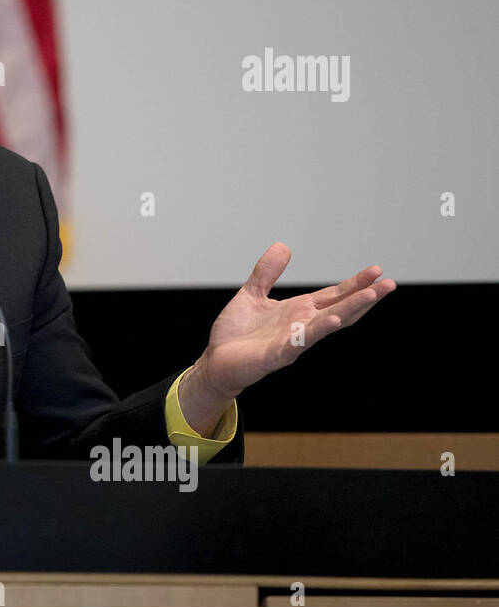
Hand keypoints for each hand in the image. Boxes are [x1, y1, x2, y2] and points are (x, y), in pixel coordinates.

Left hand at [182, 243, 395, 432]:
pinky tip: (333, 320)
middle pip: (340, 308)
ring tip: (371, 296)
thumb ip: (266, 273)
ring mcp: (292, 340)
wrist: (217, 360)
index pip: (334, 295)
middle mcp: (301, 325)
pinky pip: (300, 342)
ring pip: (327, 324)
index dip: (355, 283)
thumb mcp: (252, 294)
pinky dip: (317, 331)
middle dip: (364, 296)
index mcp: (299, 311)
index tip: (377, 270)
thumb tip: (283, 246)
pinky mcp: (277, 354)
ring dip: (350, 309)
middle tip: (389, 283)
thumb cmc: (236, 333)